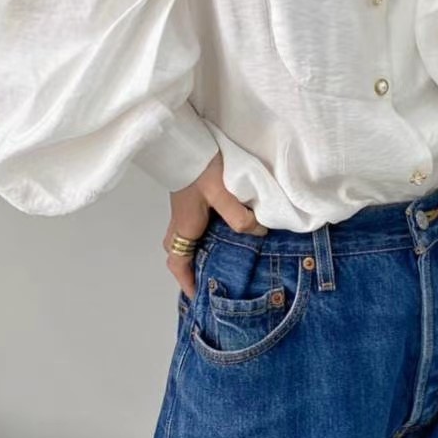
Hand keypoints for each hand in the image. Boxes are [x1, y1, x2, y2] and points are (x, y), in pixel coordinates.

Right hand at [161, 150, 266, 299]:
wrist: (184, 139)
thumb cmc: (199, 167)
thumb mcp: (221, 193)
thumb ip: (239, 216)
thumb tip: (259, 232)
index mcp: (184, 227)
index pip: (178, 263)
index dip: (187, 282)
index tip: (198, 298)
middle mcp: (180, 222)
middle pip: (180, 254)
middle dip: (192, 269)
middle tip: (212, 278)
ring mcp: (183, 210)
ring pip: (186, 239)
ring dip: (199, 251)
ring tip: (224, 258)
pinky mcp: (190, 199)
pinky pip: (194, 225)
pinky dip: (205, 234)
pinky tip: (225, 230)